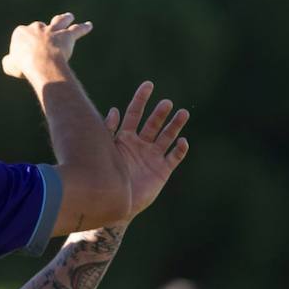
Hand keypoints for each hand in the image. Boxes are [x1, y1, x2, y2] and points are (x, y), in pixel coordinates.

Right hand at [2, 13, 92, 78]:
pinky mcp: (67, 36)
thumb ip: (9, 62)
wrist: (41, 63)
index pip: (22, 35)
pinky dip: (83, 28)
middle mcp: (37, 28)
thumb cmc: (23, 65)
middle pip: (40, 26)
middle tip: (46, 34)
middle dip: (43, 29)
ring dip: (65, 18)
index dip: (24, 46)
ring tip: (69, 16)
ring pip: (59, 21)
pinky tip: (89, 26)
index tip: (25, 55)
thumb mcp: (9, 66)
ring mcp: (53, 31)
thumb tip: (9, 61)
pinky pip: (77, 30)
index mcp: (21, 33)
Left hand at [107, 81, 190, 217]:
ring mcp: (152, 157)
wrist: (112, 203)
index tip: (148, 85)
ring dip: (175, 125)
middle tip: (166, 103)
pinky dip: (179, 149)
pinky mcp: (162, 170)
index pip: (134, 113)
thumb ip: (108, 131)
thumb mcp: (105, 150)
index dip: (141, 99)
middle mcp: (141, 145)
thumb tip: (114, 110)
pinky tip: (182, 141)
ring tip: (183, 113)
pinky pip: (174, 157)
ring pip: (167, 136)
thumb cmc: (105, 177)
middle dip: (160, 113)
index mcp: (125, 138)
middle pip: (153, 123)